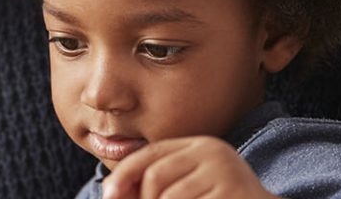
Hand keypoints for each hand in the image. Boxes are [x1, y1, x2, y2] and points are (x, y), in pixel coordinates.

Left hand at [100, 136, 277, 198]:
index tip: (108, 195)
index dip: (125, 174)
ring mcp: (225, 171)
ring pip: (167, 195)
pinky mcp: (232, 191)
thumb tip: (109, 189)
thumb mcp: (187, 188)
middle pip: (155, 174)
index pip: (151, 153)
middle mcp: (213, 151)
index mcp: (200, 146)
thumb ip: (154, 184)